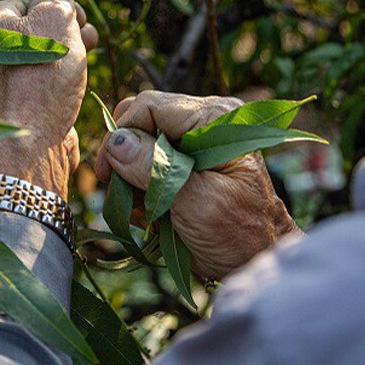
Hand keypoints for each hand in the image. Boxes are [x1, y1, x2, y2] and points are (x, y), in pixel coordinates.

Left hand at [0, 0, 97, 198]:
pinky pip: (31, 88)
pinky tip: (68, 92)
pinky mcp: (5, 111)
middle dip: (64, 33)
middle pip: (31, 32)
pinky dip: (51, 86)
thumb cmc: (41, 82)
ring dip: (62, 59)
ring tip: (85, 64)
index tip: (81, 22)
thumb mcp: (55, 21)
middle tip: (90, 40)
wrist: (29, 148)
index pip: (27, 3)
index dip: (59, 9)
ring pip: (33, 61)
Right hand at [94, 91, 300, 278]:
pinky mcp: (188, 160)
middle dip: (125, 156)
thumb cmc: (238, 234)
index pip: (150, 106)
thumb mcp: (195, 202)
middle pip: (142, 119)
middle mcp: (206, 121)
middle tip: (119, 191)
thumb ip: (156, 169)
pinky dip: (142, 186)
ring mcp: (196, 139)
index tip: (107, 172)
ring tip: (144, 210)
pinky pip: (148, 160)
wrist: (257, 259)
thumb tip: (116, 142)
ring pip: (141, 141)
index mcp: (216, 119)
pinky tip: (153, 213)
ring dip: (132, 176)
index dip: (122, 134)